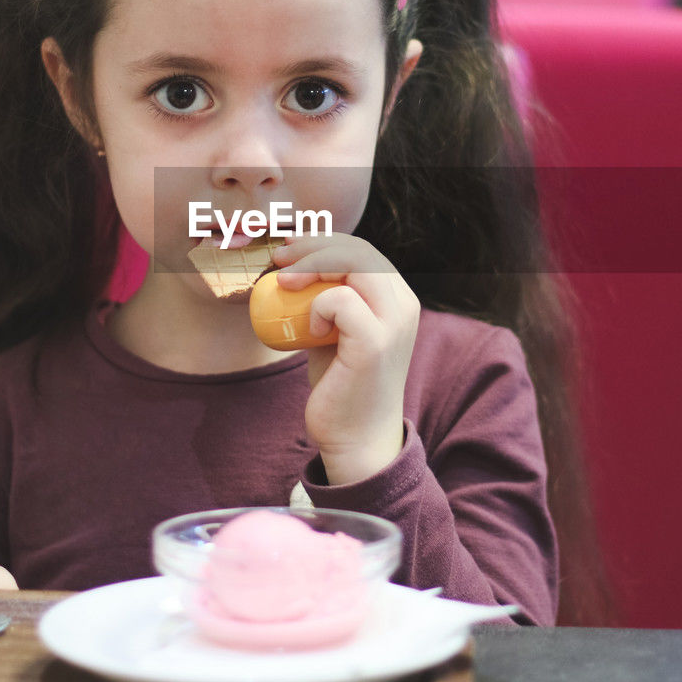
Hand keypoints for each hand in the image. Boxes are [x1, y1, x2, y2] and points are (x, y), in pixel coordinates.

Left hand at [272, 232, 419, 484]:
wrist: (356, 439)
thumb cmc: (341, 384)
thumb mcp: (334, 332)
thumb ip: (326, 300)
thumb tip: (288, 270)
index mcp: (397, 298)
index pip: (362, 249)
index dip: (323, 241)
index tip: (288, 250)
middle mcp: (403, 305)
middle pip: (360, 249)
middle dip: (313, 246)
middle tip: (278, 260)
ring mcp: (394, 322)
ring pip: (356, 263)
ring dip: (312, 265)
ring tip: (283, 283)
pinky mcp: (376, 343)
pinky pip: (341, 299)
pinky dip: (317, 304)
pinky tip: (309, 329)